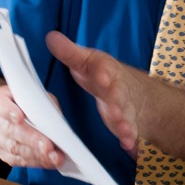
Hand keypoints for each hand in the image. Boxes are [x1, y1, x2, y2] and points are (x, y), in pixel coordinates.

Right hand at [0, 84, 64, 168]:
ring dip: (36, 154)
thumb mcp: (34, 95)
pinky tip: (49, 161)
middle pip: (10, 130)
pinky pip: (18, 160)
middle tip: (47, 145)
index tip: (19, 116)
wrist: (9, 115)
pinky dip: (35, 162)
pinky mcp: (2, 153)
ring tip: (54, 156)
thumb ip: (42, 104)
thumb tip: (55, 122)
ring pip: (15, 148)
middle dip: (31, 139)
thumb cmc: (26, 103)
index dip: (8, 111)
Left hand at [46, 30, 142, 153]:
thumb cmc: (103, 74)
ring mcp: (124, 107)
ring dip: (125, 123)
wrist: (134, 90)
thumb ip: (69, 53)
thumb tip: (50, 37)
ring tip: (124, 132)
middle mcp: (118, 89)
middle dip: (118, 103)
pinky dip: (131, 139)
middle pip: (119, 95)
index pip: (105, 70)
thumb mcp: (86, 61)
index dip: (104, 74)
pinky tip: (130, 147)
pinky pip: (131, 132)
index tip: (103, 78)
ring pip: (126, 115)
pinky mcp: (127, 123)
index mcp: (106, 71)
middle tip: (115, 111)